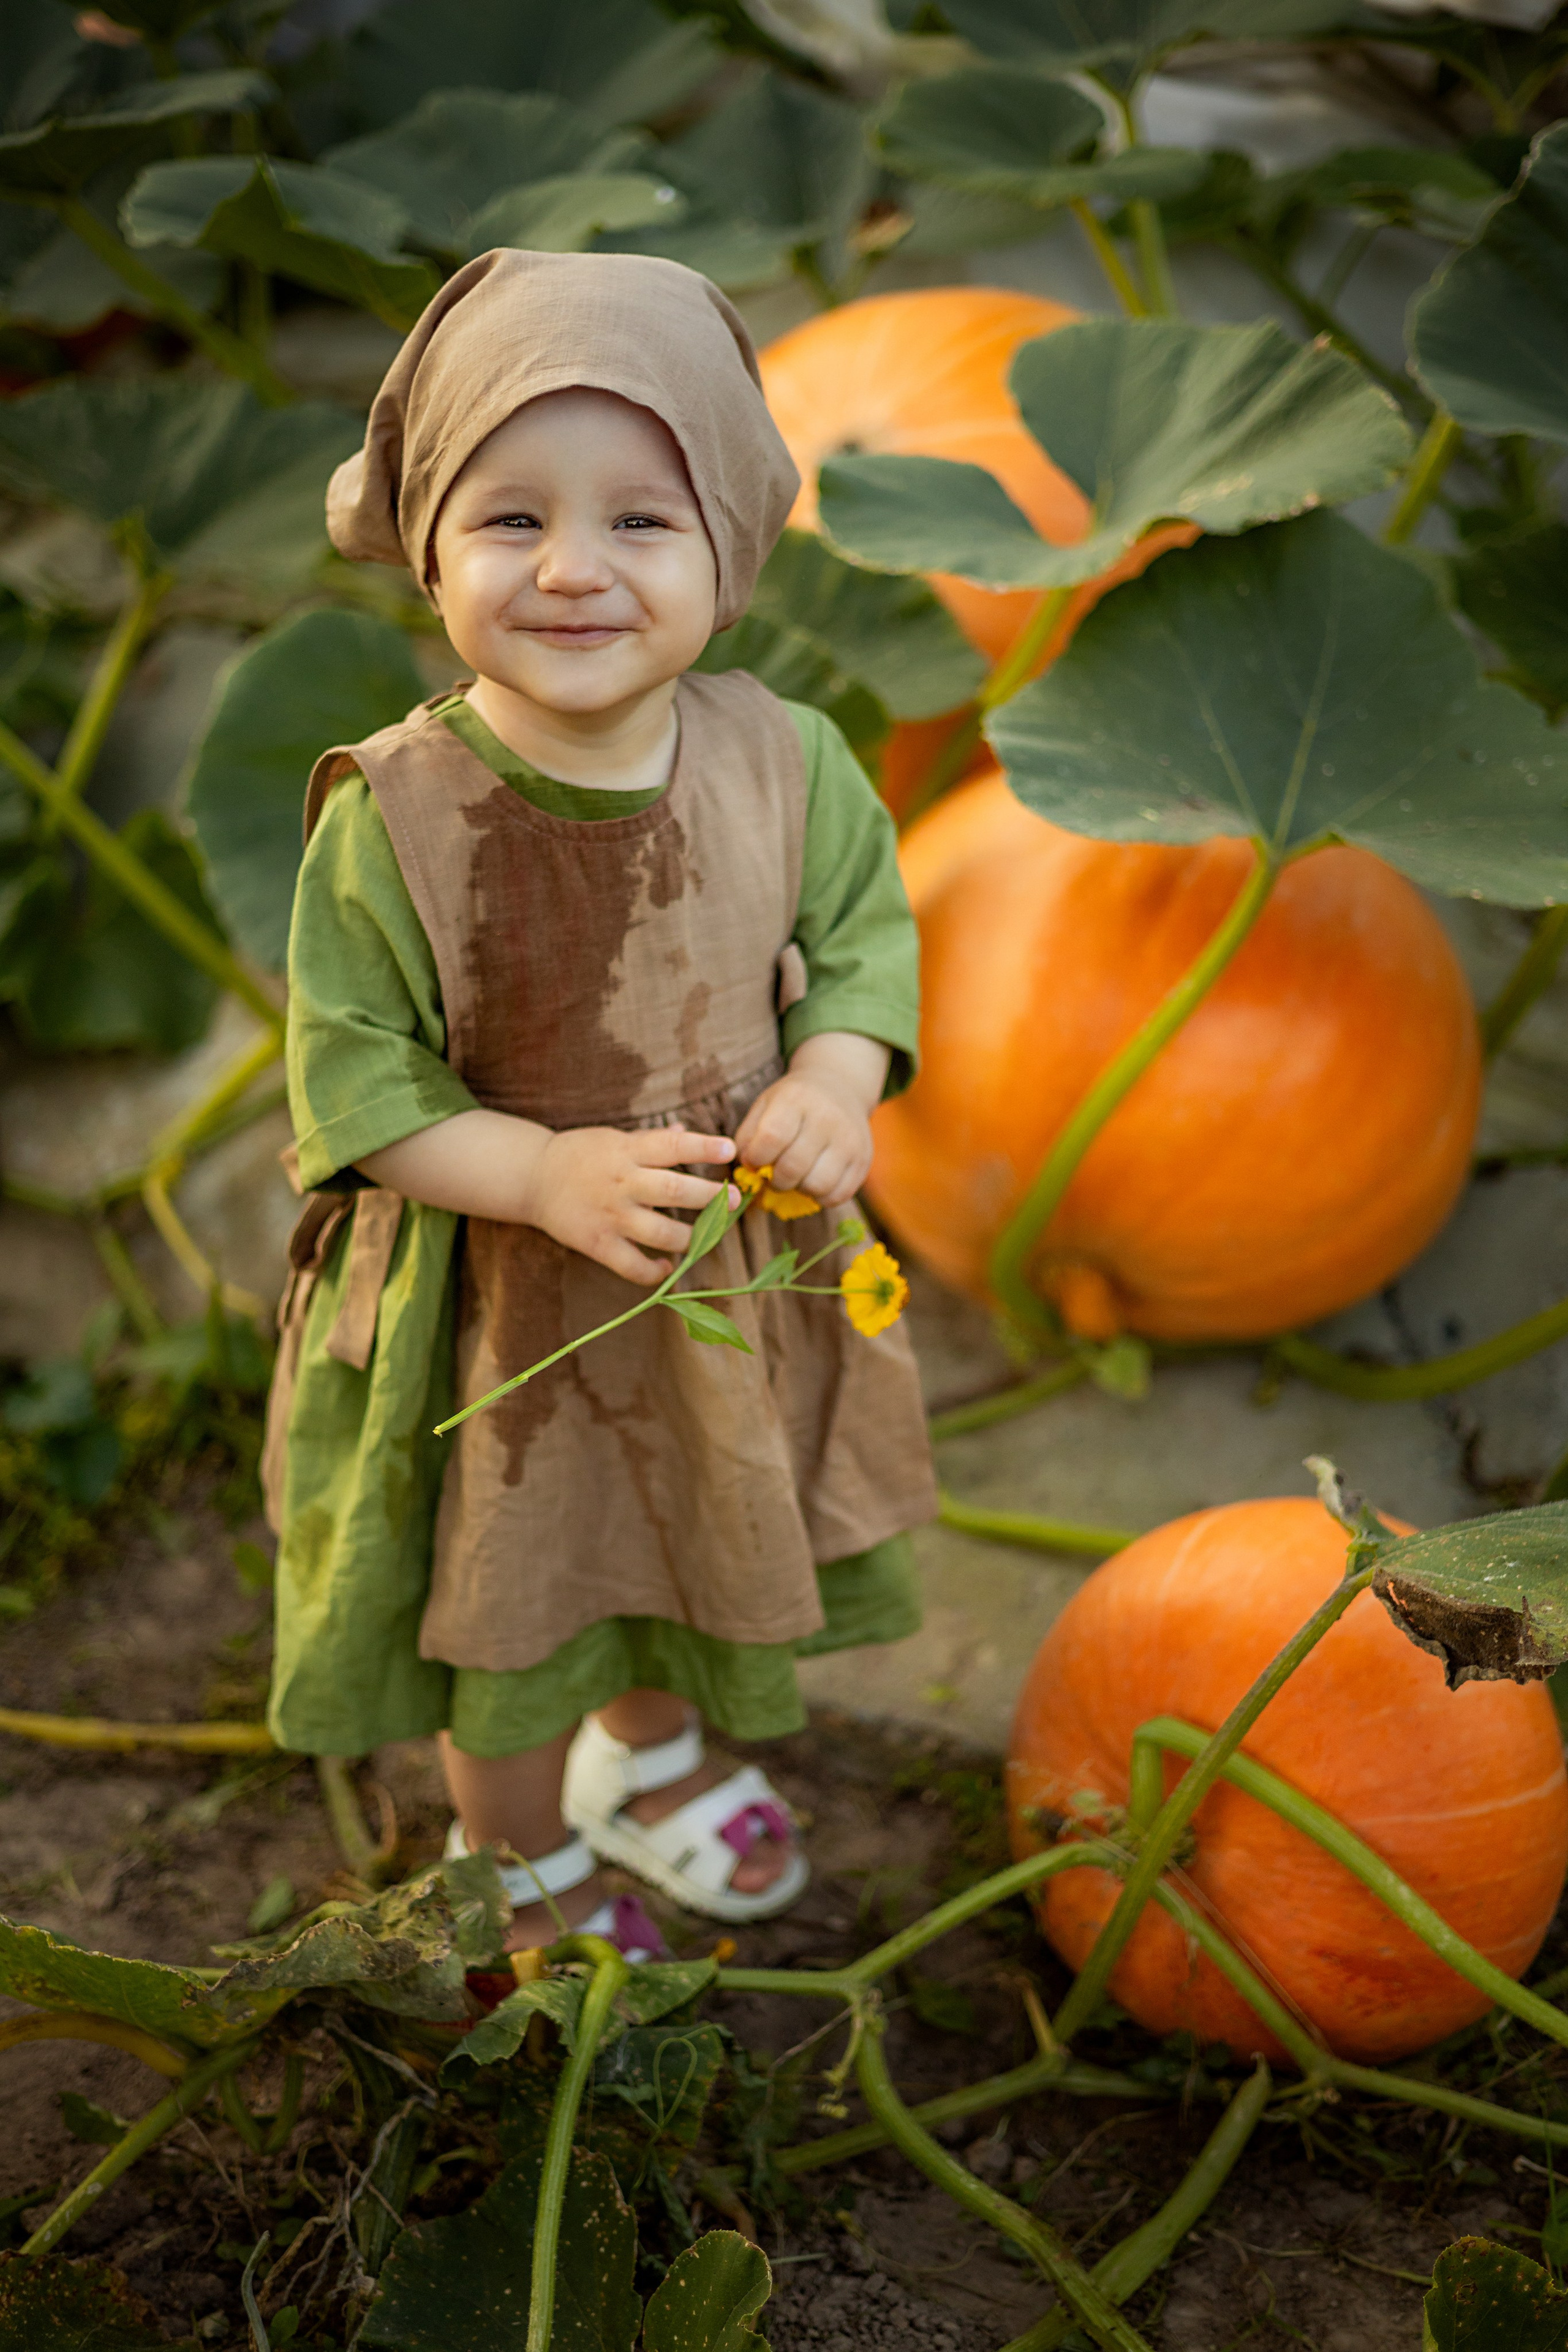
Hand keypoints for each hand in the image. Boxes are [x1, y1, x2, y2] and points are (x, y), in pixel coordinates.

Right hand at [525, 1125, 736, 1285]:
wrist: (532, 1178)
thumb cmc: (580, 1154)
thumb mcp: (613, 1138)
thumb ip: (651, 1140)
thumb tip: (686, 1130)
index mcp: (626, 1151)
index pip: (671, 1146)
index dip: (703, 1148)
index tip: (729, 1151)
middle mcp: (621, 1182)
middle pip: (673, 1191)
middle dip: (709, 1198)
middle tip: (735, 1201)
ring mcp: (610, 1215)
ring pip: (660, 1233)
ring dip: (690, 1238)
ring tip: (705, 1237)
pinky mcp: (597, 1243)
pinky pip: (632, 1266)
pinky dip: (654, 1271)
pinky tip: (668, 1268)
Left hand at [735, 1034, 888, 1208]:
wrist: (840, 1087)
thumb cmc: (794, 1102)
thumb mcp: (765, 1105)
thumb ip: (748, 1136)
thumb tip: (747, 1168)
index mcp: (796, 1099)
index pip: (771, 1139)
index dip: (756, 1158)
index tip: (755, 1160)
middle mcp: (827, 1118)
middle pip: (793, 1168)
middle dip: (775, 1179)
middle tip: (774, 1173)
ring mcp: (850, 1140)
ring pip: (817, 1186)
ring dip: (799, 1189)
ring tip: (796, 1177)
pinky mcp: (863, 1160)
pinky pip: (838, 1196)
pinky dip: (820, 1197)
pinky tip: (814, 1180)